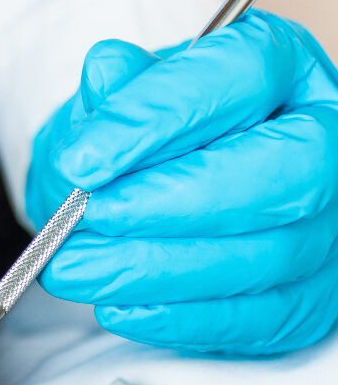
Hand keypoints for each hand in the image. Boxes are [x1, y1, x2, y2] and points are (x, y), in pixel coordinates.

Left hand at [26, 10, 337, 354]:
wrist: (149, 189)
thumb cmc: (140, 138)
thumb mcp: (116, 100)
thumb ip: (115, 89)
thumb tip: (107, 73)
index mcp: (282, 65)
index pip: (242, 73)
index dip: (157, 117)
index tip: (80, 160)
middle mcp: (325, 136)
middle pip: (284, 170)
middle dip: (172, 202)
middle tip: (88, 216)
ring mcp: (329, 222)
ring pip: (267, 254)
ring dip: (156, 269)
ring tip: (73, 268)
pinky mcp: (313, 295)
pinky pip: (259, 319)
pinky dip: (180, 318)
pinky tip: (117, 308)